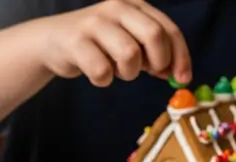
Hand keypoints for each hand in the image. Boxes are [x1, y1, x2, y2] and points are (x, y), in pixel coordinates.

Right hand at [39, 0, 190, 86]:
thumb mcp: (130, 41)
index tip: (183, 78)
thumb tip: (179, 73)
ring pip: (129, 55)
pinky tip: (96, 73)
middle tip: (150, 73)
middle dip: (158, 62)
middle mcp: (116, 7)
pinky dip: (103, 80)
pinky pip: (102, 71)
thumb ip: (155, 52)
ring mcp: (94, 22)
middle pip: (153, 36)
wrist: (52, 41)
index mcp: (134, 5)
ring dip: (128, 73)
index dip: (181, 56)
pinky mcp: (75, 40)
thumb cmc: (99, 44)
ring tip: (117, 70)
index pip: (168, 29)